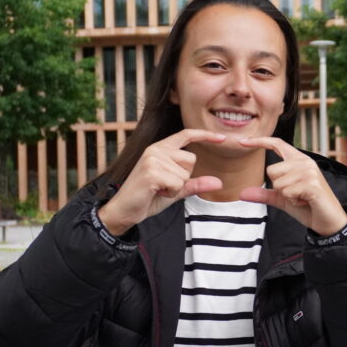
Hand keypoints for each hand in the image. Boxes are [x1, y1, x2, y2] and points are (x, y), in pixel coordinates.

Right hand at [98, 129, 225, 234]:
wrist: (124, 210)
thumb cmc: (148, 197)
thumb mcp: (176, 190)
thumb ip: (195, 184)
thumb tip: (219, 182)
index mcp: (160, 149)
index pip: (186, 135)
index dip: (204, 135)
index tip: (222, 138)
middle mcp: (156, 149)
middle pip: (191, 160)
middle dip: (183, 178)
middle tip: (164, 185)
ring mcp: (152, 159)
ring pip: (185, 174)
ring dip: (176, 188)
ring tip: (158, 189)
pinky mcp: (151, 172)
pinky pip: (178, 184)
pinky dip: (171, 193)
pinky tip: (156, 192)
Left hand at [237, 137, 346, 235]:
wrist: (328, 221)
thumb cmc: (307, 206)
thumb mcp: (282, 199)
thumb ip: (264, 194)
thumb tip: (242, 193)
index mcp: (298, 160)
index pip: (278, 144)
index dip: (260, 141)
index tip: (242, 141)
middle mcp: (305, 162)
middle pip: (272, 170)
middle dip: (278, 187)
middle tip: (296, 194)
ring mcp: (309, 172)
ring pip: (278, 183)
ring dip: (287, 196)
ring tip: (302, 198)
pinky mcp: (312, 184)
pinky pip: (287, 192)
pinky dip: (293, 201)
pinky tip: (306, 201)